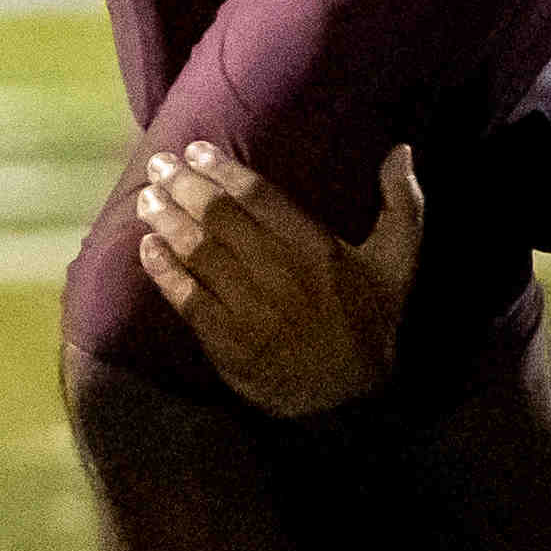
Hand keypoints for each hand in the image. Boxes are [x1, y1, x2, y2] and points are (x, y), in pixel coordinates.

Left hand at [134, 140, 424, 418]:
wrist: (348, 400)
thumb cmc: (371, 322)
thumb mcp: (399, 262)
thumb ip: (403, 203)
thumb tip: (402, 150)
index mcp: (319, 250)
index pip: (261, 198)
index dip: (225, 171)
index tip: (196, 149)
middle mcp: (281, 274)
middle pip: (221, 220)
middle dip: (185, 188)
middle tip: (160, 165)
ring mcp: (250, 310)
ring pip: (199, 254)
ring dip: (168, 222)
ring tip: (147, 198)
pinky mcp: (227, 342)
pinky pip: (187, 299)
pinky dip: (164, 271)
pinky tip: (147, 248)